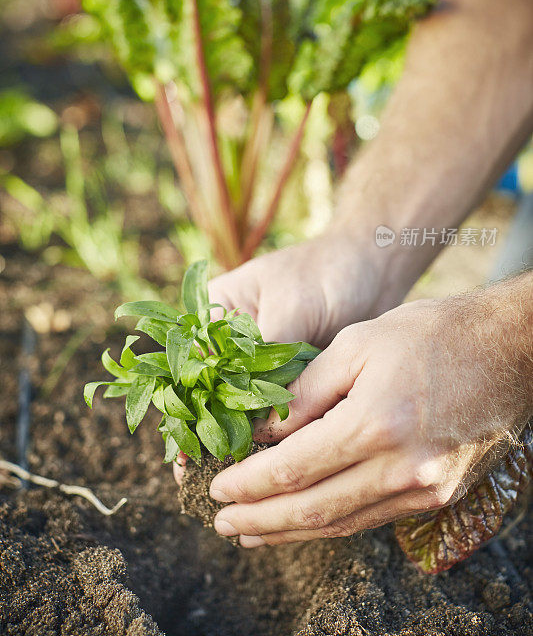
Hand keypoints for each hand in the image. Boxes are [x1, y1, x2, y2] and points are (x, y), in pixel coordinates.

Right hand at [173, 231, 382, 484]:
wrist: (371, 265)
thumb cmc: (325, 272)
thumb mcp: (291, 309)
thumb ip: (268, 362)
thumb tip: (254, 424)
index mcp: (215, 315)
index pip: (187, 368)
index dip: (184, 411)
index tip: (185, 451)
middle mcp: (230, 342)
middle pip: (208, 396)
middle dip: (207, 437)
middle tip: (207, 484)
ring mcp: (260, 362)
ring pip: (240, 410)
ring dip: (238, 444)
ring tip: (236, 486)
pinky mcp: (290, 378)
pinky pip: (274, 413)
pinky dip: (274, 438)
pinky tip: (273, 469)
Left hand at [209, 289, 531, 546]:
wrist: (507, 349)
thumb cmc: (431, 334)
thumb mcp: (358, 343)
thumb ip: (306, 390)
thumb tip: (264, 430)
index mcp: (376, 423)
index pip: (294, 467)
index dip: (250, 482)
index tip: (217, 487)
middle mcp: (401, 468)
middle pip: (313, 509)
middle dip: (260, 519)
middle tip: (222, 522)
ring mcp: (424, 488)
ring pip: (342, 524)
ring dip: (291, 531)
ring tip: (252, 533)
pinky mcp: (438, 495)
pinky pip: (371, 517)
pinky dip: (331, 522)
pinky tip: (306, 520)